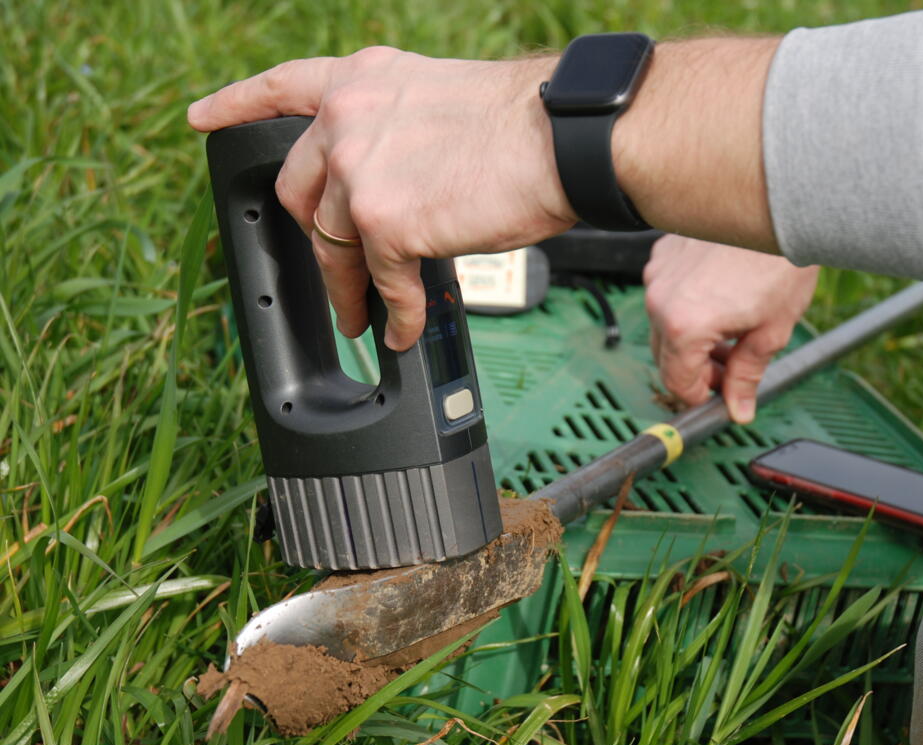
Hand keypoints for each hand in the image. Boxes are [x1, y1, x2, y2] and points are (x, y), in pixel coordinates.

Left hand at [188, 47, 574, 349]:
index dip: (235, 104)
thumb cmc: (525, 122)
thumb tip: (397, 181)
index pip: (281, 87)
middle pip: (301, 194)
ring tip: (365, 318)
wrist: (561, 136)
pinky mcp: (385, 223)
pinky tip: (406, 327)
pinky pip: (381, 284)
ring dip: (350, 292)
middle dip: (316, 240)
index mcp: (363, 81)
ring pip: (333, 247)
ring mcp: (360, 172)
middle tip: (335, 271)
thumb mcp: (440, 98)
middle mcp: (347, 119)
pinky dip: (396, 314)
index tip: (202, 118)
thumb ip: (397, 127)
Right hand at [643, 235, 818, 422]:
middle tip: (730, 369)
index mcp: (685, 326)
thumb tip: (739, 408)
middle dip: (696, 368)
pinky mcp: (663, 253)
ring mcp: (658, 274)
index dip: (700, 396)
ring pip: (664, 324)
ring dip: (690, 337)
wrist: (779, 206)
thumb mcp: (771, 331)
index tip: (718, 396)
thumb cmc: (780, 263)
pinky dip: (686, 304)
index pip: (677, 381)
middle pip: (666, 355)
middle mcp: (661, 300)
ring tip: (731, 331)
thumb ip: (747, 375)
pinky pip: (666, 292)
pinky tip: (721, 297)